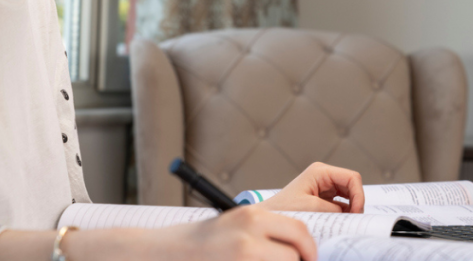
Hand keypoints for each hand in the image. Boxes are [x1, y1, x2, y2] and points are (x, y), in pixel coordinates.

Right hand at [144, 206, 316, 260]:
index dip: (308, 248)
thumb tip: (298, 248)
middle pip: (294, 254)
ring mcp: (243, 258)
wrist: (163, 254)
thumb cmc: (200, 242)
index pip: (298, 230)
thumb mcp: (234, 225)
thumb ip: (264, 232)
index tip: (309, 257)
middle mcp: (248, 236)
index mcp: (252, 216)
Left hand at [260, 162, 364, 212]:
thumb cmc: (283, 209)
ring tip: (346, 222)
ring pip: (349, 196)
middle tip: (353, 220)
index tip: (356, 213)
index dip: (358, 195)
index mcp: (320, 171)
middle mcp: (324, 176)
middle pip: (352, 186)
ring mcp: (324, 187)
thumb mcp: (311, 207)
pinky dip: (343, 214)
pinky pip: (341, 205)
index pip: (352, 178)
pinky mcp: (323, 199)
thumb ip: (334, 209)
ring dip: (350, 209)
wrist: (268, 217)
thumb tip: (351, 214)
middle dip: (356, 203)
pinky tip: (339, 222)